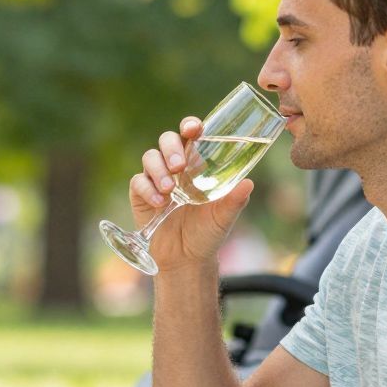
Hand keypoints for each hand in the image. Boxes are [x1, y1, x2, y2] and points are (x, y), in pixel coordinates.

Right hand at [130, 115, 256, 271]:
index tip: (194, 129)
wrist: (186, 260)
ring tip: (170, 190)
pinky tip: (159, 204)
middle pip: (167, 140)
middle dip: (172, 149)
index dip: (190, 126)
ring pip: (150, 157)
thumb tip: (249, 183)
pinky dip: (147, 189)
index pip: (191, 136)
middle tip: (179, 167)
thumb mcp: (224, 217)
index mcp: (197, 164)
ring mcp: (156, 179)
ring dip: (158, 169)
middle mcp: (175, 167)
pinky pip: (138, 181)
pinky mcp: (140, 195)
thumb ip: (235, 201)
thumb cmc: (207, 234)